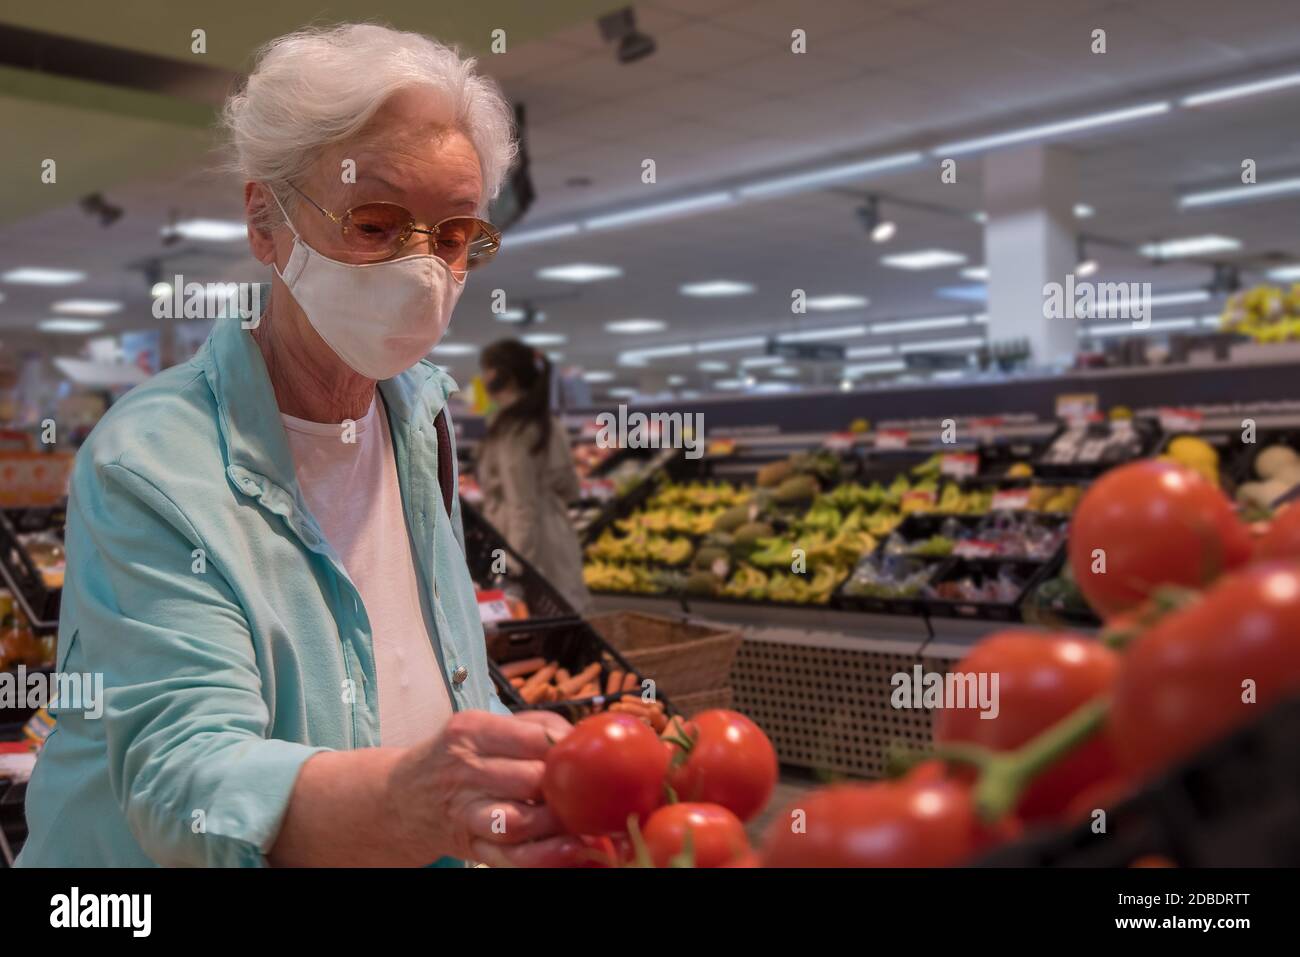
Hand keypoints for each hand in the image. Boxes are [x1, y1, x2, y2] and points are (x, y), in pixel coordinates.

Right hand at [385, 709, 580, 866]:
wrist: (401, 796)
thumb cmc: (455, 756)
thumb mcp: (482, 728)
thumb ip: (531, 726)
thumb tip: (583, 738)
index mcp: (472, 731)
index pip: (533, 737)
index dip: (568, 750)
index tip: (589, 758)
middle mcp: (465, 769)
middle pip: (530, 780)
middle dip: (567, 789)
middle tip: (594, 792)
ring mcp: (464, 810)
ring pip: (518, 821)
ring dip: (558, 824)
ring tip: (587, 822)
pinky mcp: (469, 845)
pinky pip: (509, 857)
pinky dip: (543, 857)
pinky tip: (572, 852)